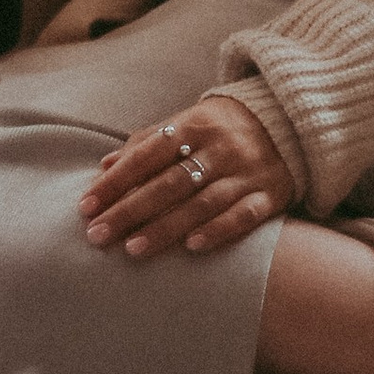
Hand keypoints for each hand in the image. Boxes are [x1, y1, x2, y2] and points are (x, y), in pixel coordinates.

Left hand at [80, 92, 294, 260]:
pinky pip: (244, 216)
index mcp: (194, 124)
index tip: (86, 206)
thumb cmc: (220, 129)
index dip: (115, 181)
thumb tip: (104, 166)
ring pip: (201, 203)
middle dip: (129, 211)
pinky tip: (192, 248)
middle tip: (97, 236)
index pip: (146, 155)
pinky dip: (218, 231)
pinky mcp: (270, 195)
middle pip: (168, 183)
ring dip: (165, 228)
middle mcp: (220, 148)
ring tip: (132, 249)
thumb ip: (145, 143)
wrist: (288, 124)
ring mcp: (246, 172)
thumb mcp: (185, 123)